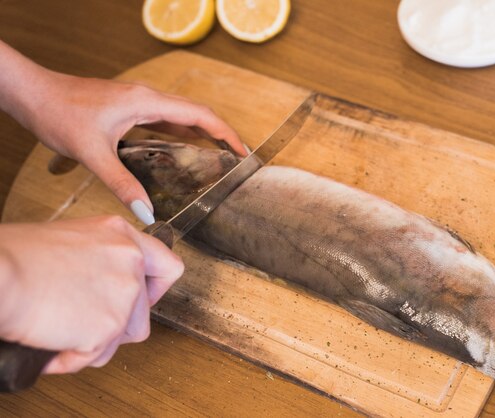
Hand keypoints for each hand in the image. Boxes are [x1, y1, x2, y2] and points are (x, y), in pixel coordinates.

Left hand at [0, 40, 245, 223]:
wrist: (32, 93)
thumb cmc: (58, 112)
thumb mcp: (92, 153)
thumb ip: (122, 184)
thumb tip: (148, 213)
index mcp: (146, 102)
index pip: (199, 115)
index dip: (225, 133)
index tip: (242, 151)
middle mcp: (147, 98)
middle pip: (195, 114)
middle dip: (219, 135)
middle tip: (236, 159)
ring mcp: (138, 102)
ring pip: (180, 117)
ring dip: (200, 134)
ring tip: (216, 158)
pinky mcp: (128, 108)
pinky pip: (163, 121)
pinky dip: (179, 135)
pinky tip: (179, 153)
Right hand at [0, 216, 183, 373]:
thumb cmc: (16, 257)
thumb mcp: (71, 240)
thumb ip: (100, 258)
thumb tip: (100, 284)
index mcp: (121, 235)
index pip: (167, 266)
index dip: (155, 289)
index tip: (139, 298)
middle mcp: (131, 261)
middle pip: (145, 310)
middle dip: (118, 324)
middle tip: (85, 322)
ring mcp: (124, 294)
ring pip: (126, 335)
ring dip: (98, 342)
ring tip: (64, 332)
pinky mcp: (110, 326)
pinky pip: (97, 356)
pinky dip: (73, 357)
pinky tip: (52, 344)